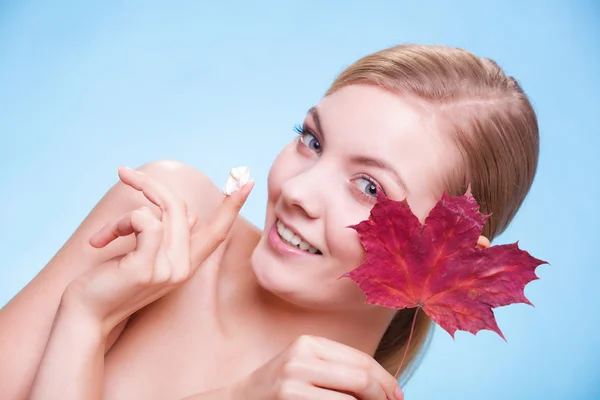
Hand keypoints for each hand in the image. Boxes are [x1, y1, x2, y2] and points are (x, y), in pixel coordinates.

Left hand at [62, 166, 253, 334]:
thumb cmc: (113, 281)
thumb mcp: (149, 257)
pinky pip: (144, 223)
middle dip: (150, 185)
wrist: (86, 315)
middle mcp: (184, 267)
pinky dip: (120, 224)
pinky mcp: (146, 269)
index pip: (218, 231)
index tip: (248, 181)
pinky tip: (101, 242)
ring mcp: (167, 270)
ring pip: (160, 213)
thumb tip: (194, 215)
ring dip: (125, 218)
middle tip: (123, 172)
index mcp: (187, 263)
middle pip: (181, 208)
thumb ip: (172, 236)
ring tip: (106, 236)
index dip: (232, 206)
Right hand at [235, 335, 403, 399]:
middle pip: (361, 377)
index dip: (386, 379)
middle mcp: (302, 357)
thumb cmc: (278, 389)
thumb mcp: (305, 368)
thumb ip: (337, 370)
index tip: (397, 395)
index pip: (361, 360)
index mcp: (309, 343)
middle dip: (383, 396)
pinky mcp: (290, 398)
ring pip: (352, 398)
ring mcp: (294, 380)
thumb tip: (383, 388)